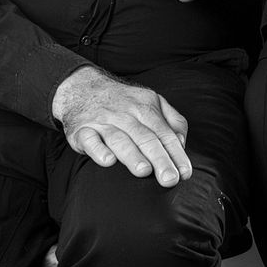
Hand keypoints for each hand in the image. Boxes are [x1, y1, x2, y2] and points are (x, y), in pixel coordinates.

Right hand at [52, 66, 191, 186]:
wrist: (83, 88)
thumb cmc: (124, 102)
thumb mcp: (152, 101)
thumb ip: (172, 120)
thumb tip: (182, 142)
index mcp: (145, 107)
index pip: (164, 133)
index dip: (176, 153)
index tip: (185, 173)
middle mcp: (125, 114)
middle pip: (145, 137)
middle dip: (159, 159)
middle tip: (169, 179)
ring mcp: (102, 122)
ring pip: (119, 139)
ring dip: (132, 156)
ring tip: (145, 172)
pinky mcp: (81, 131)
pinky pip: (90, 140)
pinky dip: (98, 150)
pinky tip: (108, 161)